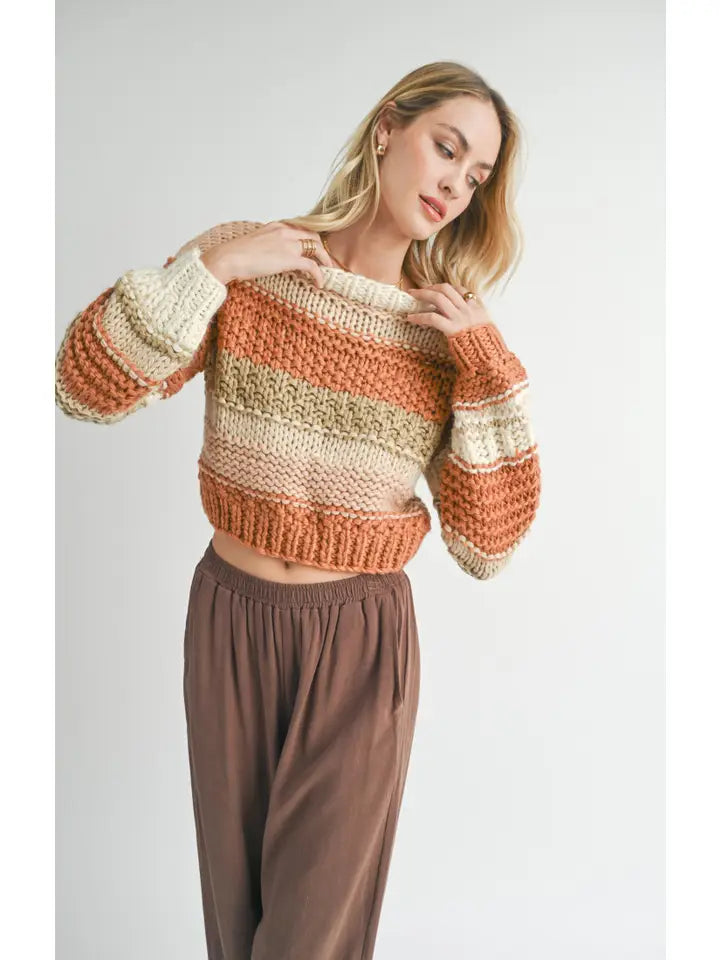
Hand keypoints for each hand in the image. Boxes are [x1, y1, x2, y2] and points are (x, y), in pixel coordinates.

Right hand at [201, 221, 334, 287]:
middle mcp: (285, 231)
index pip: (301, 229)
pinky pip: (312, 265)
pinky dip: (319, 274)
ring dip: (325, 261)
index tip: (315, 252)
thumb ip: (267, 247)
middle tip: (327, 262)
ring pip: (317, 248)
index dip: (311, 241)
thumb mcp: (254, 245)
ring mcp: (288, 243)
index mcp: (276, 226)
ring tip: (328, 272)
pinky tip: (320, 283)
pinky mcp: (289, 258)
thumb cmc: (235, 255)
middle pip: (313, 236)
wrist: (228, 258)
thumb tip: (270, 259)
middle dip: (322, 249)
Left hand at [404, 282, 493, 337]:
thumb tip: (462, 315)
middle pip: (446, 289)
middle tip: (418, 290)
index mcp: (477, 307)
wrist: (489, 356)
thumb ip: (475, 317)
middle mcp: (468, 309)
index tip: (435, 289)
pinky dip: (419, 316)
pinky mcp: (452, 329)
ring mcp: (460, 318)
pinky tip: (411, 318)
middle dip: (430, 287)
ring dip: (423, 294)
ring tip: (412, 295)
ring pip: (438, 298)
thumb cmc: (487, 345)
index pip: (460, 289)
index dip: (445, 288)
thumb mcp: (486, 326)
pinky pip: (432, 318)